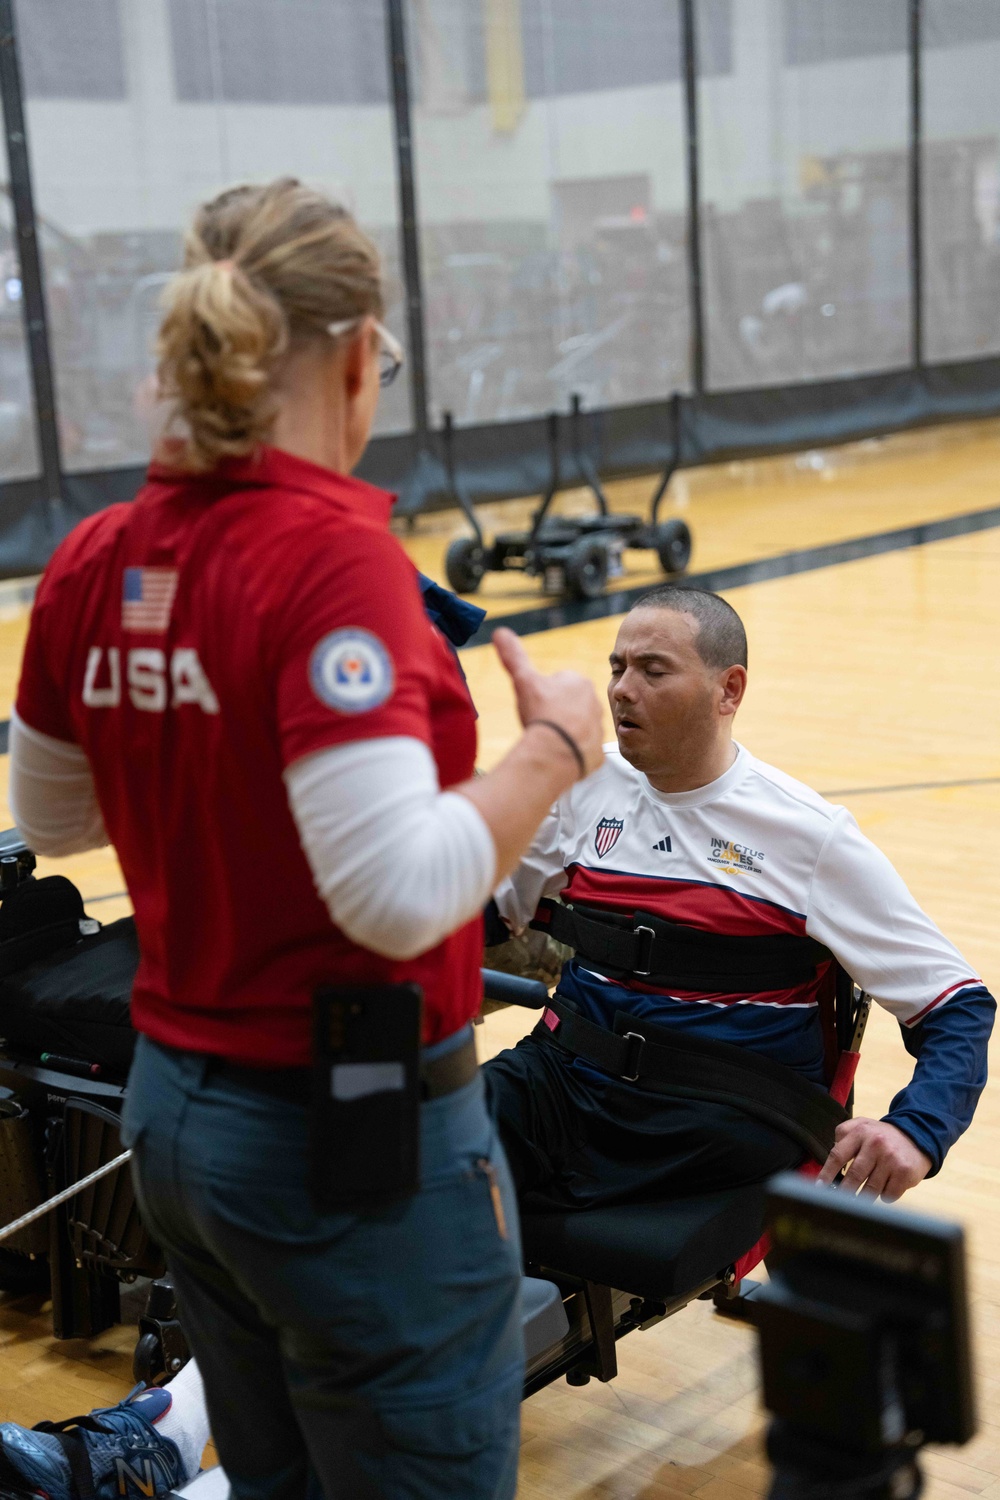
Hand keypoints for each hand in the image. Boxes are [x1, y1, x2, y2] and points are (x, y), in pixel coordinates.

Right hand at [492, 627, 603, 777]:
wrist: (557, 752)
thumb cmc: (542, 713)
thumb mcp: (524, 681)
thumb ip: (514, 656)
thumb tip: (500, 631)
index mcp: (579, 682)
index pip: (558, 685)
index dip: (542, 696)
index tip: (537, 707)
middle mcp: (595, 702)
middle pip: (568, 706)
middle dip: (555, 713)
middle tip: (542, 723)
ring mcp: (598, 727)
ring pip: (576, 727)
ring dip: (564, 732)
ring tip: (550, 739)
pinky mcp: (598, 750)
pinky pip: (583, 748)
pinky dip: (571, 751)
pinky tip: (559, 753)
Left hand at [818, 1117, 931, 1202]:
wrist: (916, 1136)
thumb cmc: (882, 1135)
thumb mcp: (861, 1125)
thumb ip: (842, 1135)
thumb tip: (830, 1158)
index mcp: (861, 1132)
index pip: (838, 1155)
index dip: (827, 1173)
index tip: (819, 1188)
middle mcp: (876, 1144)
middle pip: (854, 1176)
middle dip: (844, 1192)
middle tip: (838, 1202)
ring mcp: (891, 1159)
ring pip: (870, 1190)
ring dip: (864, 1197)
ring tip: (861, 1196)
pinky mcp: (905, 1173)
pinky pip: (888, 1195)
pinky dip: (883, 1196)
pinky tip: (884, 1188)